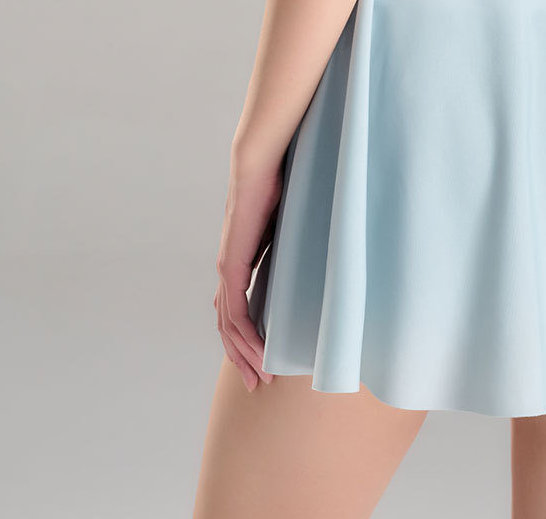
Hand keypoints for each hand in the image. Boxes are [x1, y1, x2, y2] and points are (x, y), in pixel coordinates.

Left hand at [213, 144, 283, 390]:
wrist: (261, 161)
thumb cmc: (281, 184)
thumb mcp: (289, 226)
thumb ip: (292, 245)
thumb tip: (318, 253)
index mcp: (240, 259)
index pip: (236, 309)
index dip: (246, 338)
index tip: (263, 361)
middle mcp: (229, 267)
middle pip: (228, 325)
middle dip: (241, 357)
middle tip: (257, 384)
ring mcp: (227, 267)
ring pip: (229, 325)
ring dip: (243, 354)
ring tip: (261, 377)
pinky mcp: (232, 264)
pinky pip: (235, 311)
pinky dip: (245, 337)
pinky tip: (260, 353)